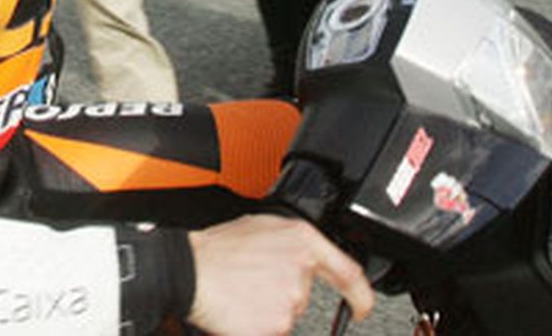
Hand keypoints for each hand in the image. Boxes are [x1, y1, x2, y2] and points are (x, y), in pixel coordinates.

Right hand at [188, 214, 373, 334]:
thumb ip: (291, 243)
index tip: (362, 307)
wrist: (189, 271)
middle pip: (303, 296)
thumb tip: (303, 256)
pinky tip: (240, 309)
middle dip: (281, 294)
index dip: (360, 295)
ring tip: (241, 292)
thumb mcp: (261, 227)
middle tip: (252, 283)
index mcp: (302, 241)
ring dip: (267, 309)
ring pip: (286, 315)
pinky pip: (272, 331)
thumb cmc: (216, 249)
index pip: (348, 272)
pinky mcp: (276, 326)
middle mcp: (301, 271)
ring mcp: (290, 301)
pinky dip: (257, 325)